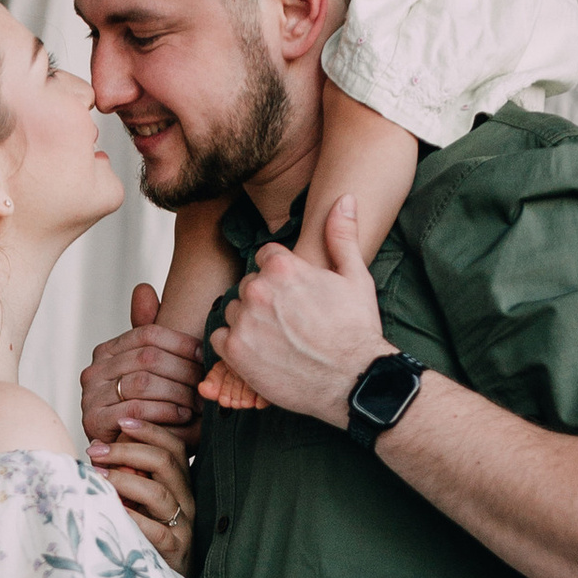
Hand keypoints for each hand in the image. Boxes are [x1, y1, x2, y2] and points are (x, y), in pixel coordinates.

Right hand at [85, 286, 207, 446]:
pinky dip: (164, 411)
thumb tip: (143, 288)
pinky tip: (183, 416)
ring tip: (199, 401)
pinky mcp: (93, 421)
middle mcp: (93, 369)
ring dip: (177, 391)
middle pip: (148, 357)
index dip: (182, 342)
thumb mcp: (156, 373)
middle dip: (184, 370)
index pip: (148, 334)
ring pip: (143, 382)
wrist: (133, 458)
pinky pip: (135, 409)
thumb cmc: (150, 412)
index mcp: (107, 351)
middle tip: (208, 381)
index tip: (206, 355)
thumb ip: (153, 336)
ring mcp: (90, 395)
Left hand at [94, 419, 195, 570]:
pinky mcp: (176, 551)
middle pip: (165, 462)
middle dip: (128, 450)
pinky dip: (132, 517)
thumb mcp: (140, 503)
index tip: (121, 421)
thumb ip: (128, 477)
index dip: (150, 430)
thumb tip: (99, 448)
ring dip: (124, 479)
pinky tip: (111, 509)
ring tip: (97, 476)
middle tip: (96, 451)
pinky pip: (156, 530)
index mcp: (180, 485)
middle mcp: (186, 501)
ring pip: (159, 493)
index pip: (174, 446)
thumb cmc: (146, 538)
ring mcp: (183, 526)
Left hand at [207, 195, 392, 423]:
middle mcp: (258, 289)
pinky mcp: (235, 352)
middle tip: (289, 321)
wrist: (354, 379)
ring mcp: (244, 321)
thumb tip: (344, 199)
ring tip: (276, 339)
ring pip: (233, 310)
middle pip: (248, 284)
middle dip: (264, 299)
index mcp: (282, 267)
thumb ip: (341, 235)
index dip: (281, 275)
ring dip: (248, 321)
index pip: (265, 256)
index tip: (294, 295)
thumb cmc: (357, 329)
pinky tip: (259, 352)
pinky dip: (234, 345)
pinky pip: (219, 338)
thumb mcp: (355, 276)